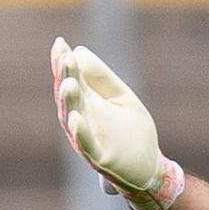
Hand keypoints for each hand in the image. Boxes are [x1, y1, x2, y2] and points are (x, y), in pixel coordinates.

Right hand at [50, 37, 183, 209]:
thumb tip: (79, 51)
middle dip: (65, 77)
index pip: (70, 79)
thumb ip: (103, 78)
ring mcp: (89, 139)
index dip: (63, 63)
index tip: (59, 43)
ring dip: (70, 101)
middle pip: (69, 97)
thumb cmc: (132, 132)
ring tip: (69, 82)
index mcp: (87, 103)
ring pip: (73, 118)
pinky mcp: (100, 158)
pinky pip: (86, 145)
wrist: (149, 167)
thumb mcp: (121, 97)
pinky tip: (76, 117)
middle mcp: (82, 120)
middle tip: (65, 57)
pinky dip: (80, 132)